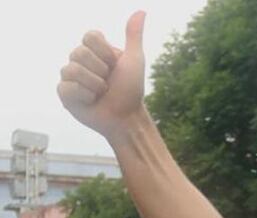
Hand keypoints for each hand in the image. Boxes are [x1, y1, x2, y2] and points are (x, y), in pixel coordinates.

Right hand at [58, 12, 146, 140]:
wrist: (126, 117)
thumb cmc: (131, 90)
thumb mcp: (135, 60)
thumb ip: (133, 36)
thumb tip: (141, 12)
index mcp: (95, 50)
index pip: (89, 36)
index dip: (105, 52)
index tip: (114, 65)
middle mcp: (80, 60)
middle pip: (79, 52)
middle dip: (101, 70)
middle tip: (108, 82)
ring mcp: (70, 77)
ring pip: (72, 69)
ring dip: (95, 85)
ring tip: (101, 93)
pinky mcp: (64, 93)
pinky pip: (66, 87)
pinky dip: (84, 96)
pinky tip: (91, 101)